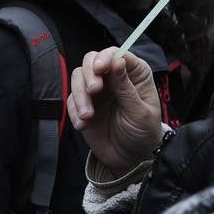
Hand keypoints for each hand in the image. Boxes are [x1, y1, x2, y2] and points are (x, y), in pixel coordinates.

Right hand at [68, 48, 161, 174]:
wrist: (129, 159)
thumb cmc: (143, 133)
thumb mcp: (139, 112)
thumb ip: (126, 88)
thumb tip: (117, 61)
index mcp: (134, 74)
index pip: (116, 54)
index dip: (105, 57)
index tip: (99, 69)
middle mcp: (113, 77)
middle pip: (91, 60)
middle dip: (89, 74)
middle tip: (93, 91)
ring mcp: (97, 90)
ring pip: (77, 77)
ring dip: (79, 95)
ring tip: (88, 116)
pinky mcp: (83, 104)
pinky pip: (70, 99)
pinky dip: (74, 111)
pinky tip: (83, 125)